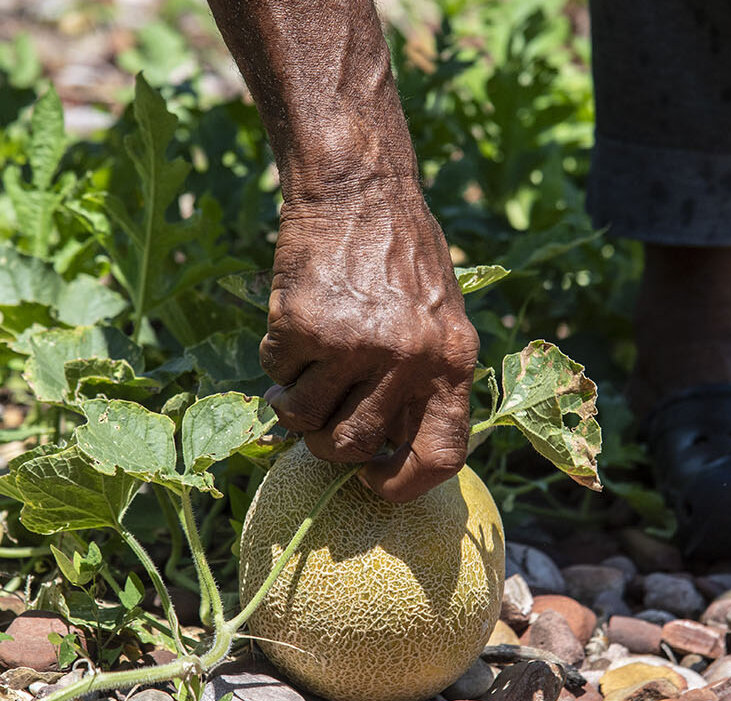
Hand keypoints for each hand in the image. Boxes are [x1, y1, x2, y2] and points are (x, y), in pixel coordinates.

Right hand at [262, 183, 478, 501]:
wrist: (358, 186)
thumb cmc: (402, 254)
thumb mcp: (441, 316)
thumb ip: (426, 380)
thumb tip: (389, 452)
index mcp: (452, 361)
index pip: (440, 455)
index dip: (404, 484)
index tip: (375, 480)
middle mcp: (407, 357)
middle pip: (354, 446)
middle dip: (328, 444)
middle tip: (321, 421)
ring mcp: (354, 343)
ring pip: (305, 419)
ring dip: (295, 405)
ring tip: (302, 373)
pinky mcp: (304, 325)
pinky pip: (278, 375)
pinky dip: (278, 362)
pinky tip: (295, 327)